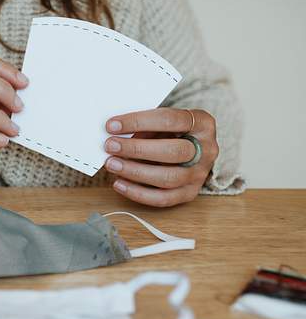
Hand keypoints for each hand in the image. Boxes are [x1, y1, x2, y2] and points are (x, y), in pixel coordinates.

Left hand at [104, 107, 218, 206]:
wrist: (190, 148)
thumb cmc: (171, 132)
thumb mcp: (162, 122)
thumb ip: (145, 126)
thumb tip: (116, 135)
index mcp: (203, 123)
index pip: (170, 120)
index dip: (138, 122)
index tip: (112, 125)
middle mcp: (207, 149)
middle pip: (173, 152)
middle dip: (137, 149)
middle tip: (111, 146)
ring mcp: (200, 173)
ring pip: (168, 178)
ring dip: (135, 172)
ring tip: (112, 164)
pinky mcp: (190, 193)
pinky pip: (163, 198)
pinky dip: (138, 193)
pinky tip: (120, 184)